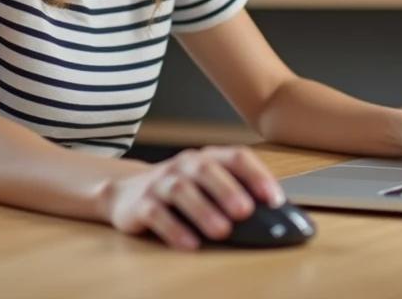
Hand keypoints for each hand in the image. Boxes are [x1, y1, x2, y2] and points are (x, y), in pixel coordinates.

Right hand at [100, 146, 286, 250]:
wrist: (126, 194)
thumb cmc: (179, 192)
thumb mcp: (207, 187)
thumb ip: (236, 194)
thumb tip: (275, 216)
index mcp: (207, 157)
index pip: (236, 157)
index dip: (257, 175)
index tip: (274, 199)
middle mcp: (183, 165)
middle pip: (206, 169)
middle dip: (227, 190)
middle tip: (245, 211)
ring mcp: (160, 183)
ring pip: (181, 190)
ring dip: (203, 210)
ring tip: (221, 231)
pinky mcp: (141, 204)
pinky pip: (157, 214)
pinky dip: (174, 229)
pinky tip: (190, 244)